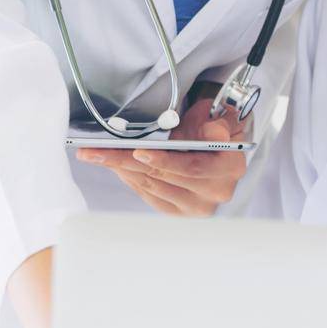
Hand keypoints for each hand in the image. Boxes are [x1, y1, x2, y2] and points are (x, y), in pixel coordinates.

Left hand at [75, 95, 247, 214]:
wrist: (221, 145)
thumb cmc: (216, 126)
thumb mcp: (224, 115)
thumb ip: (222, 122)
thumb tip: (217, 134)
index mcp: (231, 167)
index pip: (192, 166)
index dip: (164, 161)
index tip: (137, 152)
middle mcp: (216, 191)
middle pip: (163, 177)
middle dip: (125, 161)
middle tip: (95, 151)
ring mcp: (197, 206)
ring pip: (150, 185)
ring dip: (121, 168)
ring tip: (98, 154)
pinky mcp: (179, 212)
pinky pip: (148, 195)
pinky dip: (129, 178)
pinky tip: (115, 165)